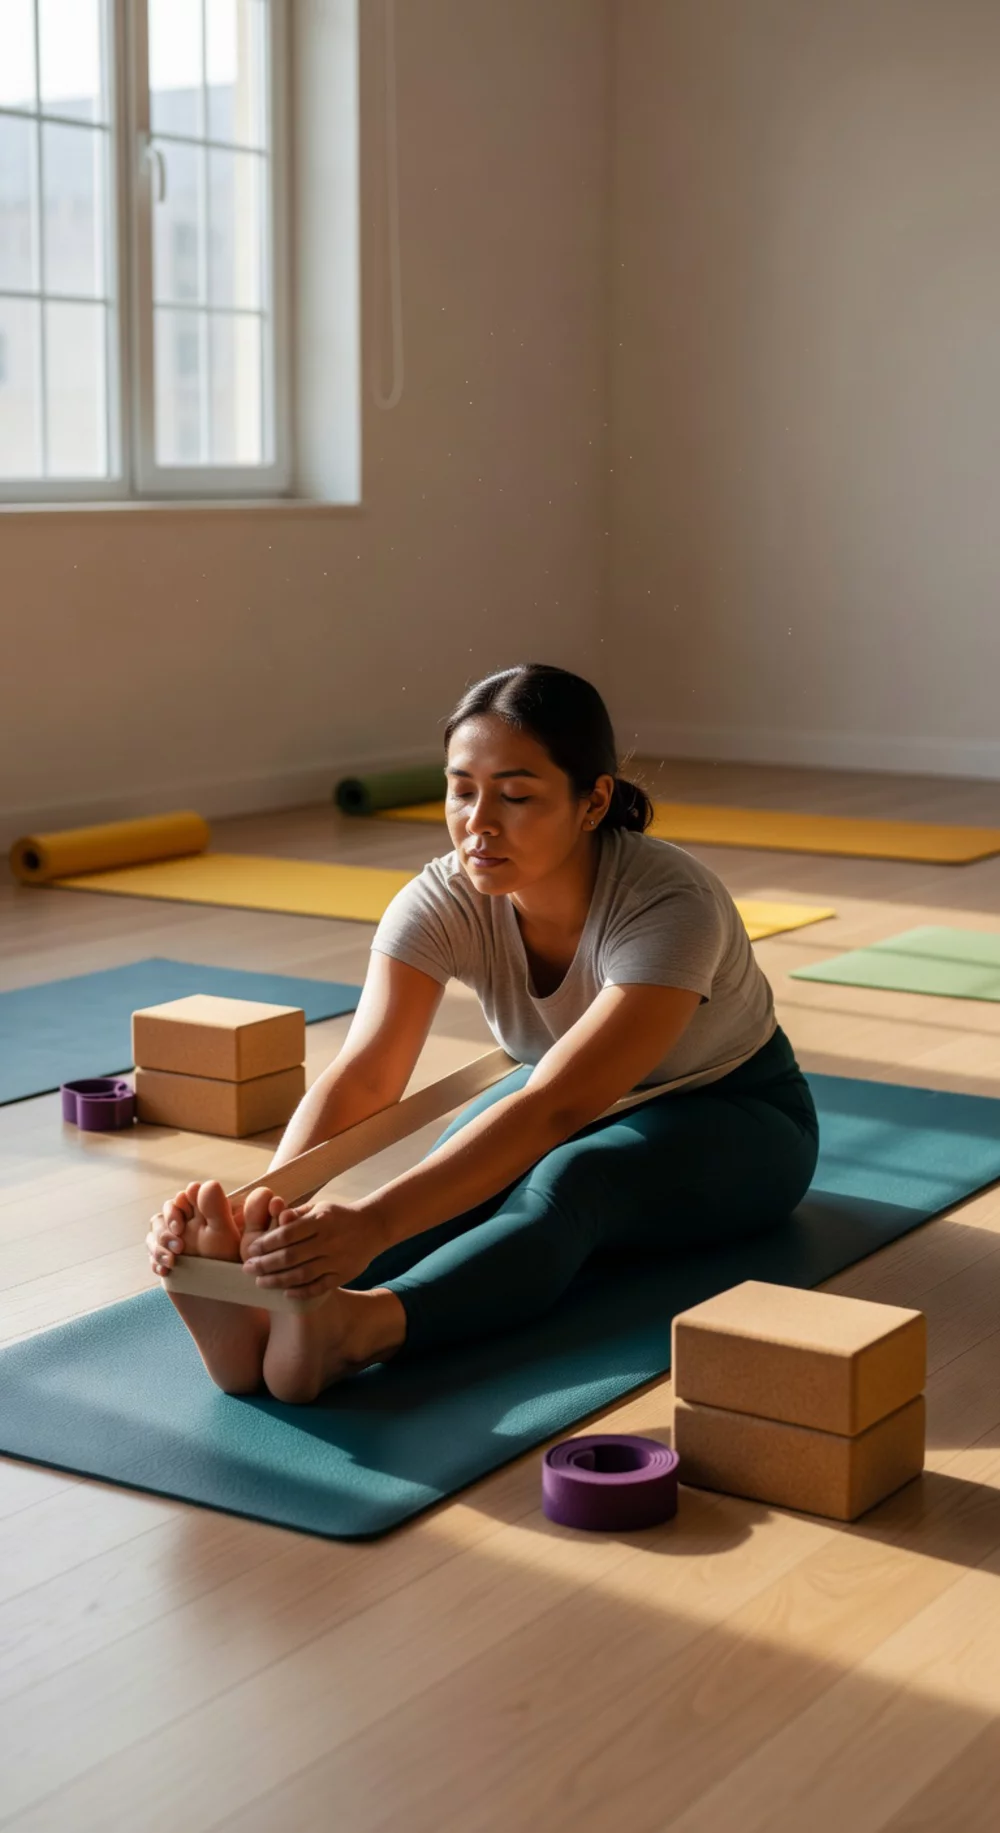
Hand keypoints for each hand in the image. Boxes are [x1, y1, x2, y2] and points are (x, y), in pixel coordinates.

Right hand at [146, 1180, 245, 1277]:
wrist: (218, 1300)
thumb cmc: (227, 1267)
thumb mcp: (224, 1236)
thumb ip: (215, 1208)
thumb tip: (198, 1184)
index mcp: (205, 1214)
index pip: (184, 1196)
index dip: (178, 1207)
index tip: (182, 1226)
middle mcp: (190, 1225)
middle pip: (165, 1212)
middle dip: (165, 1228)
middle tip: (179, 1247)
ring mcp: (176, 1242)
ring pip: (154, 1232)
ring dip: (159, 1246)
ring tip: (172, 1262)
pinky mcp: (166, 1259)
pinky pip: (151, 1253)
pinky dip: (155, 1260)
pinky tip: (166, 1271)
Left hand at [241, 1196, 384, 1301]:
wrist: (373, 1226)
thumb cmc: (338, 1216)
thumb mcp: (319, 1207)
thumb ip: (297, 1214)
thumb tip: (275, 1218)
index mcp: (321, 1220)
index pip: (287, 1234)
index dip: (266, 1243)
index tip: (251, 1250)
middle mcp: (329, 1240)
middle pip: (291, 1256)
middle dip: (266, 1264)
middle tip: (248, 1269)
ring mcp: (337, 1259)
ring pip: (303, 1274)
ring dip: (278, 1280)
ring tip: (261, 1283)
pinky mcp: (344, 1274)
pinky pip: (320, 1287)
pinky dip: (302, 1292)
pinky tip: (286, 1293)